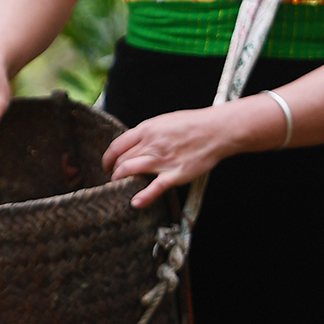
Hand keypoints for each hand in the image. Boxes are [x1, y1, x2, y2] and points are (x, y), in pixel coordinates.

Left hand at [101, 97, 278, 207]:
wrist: (216, 130)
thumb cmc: (193, 124)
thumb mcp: (164, 121)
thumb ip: (148, 133)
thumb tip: (134, 143)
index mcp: (147, 129)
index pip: (117, 146)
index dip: (107, 158)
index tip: (107, 165)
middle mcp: (151, 144)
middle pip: (121, 161)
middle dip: (113, 172)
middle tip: (115, 179)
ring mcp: (162, 160)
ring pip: (129, 171)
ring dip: (119, 181)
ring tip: (119, 187)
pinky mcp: (175, 174)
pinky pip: (154, 187)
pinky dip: (142, 197)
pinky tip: (135, 202)